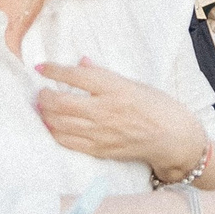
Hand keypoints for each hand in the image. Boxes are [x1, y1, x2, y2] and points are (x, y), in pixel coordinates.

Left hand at [35, 58, 205, 179]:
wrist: (173, 138)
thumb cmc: (159, 107)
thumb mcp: (135, 83)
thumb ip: (105, 75)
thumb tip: (81, 63)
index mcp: (116, 89)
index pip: (76, 76)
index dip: (54, 70)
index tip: (41, 66)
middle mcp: (105, 111)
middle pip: (61, 102)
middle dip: (44, 96)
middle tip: (41, 91)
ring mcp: (101, 133)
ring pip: (59, 123)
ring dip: (45, 114)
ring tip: (43, 107)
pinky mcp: (99, 150)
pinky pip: (67, 142)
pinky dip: (55, 132)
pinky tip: (52, 126)